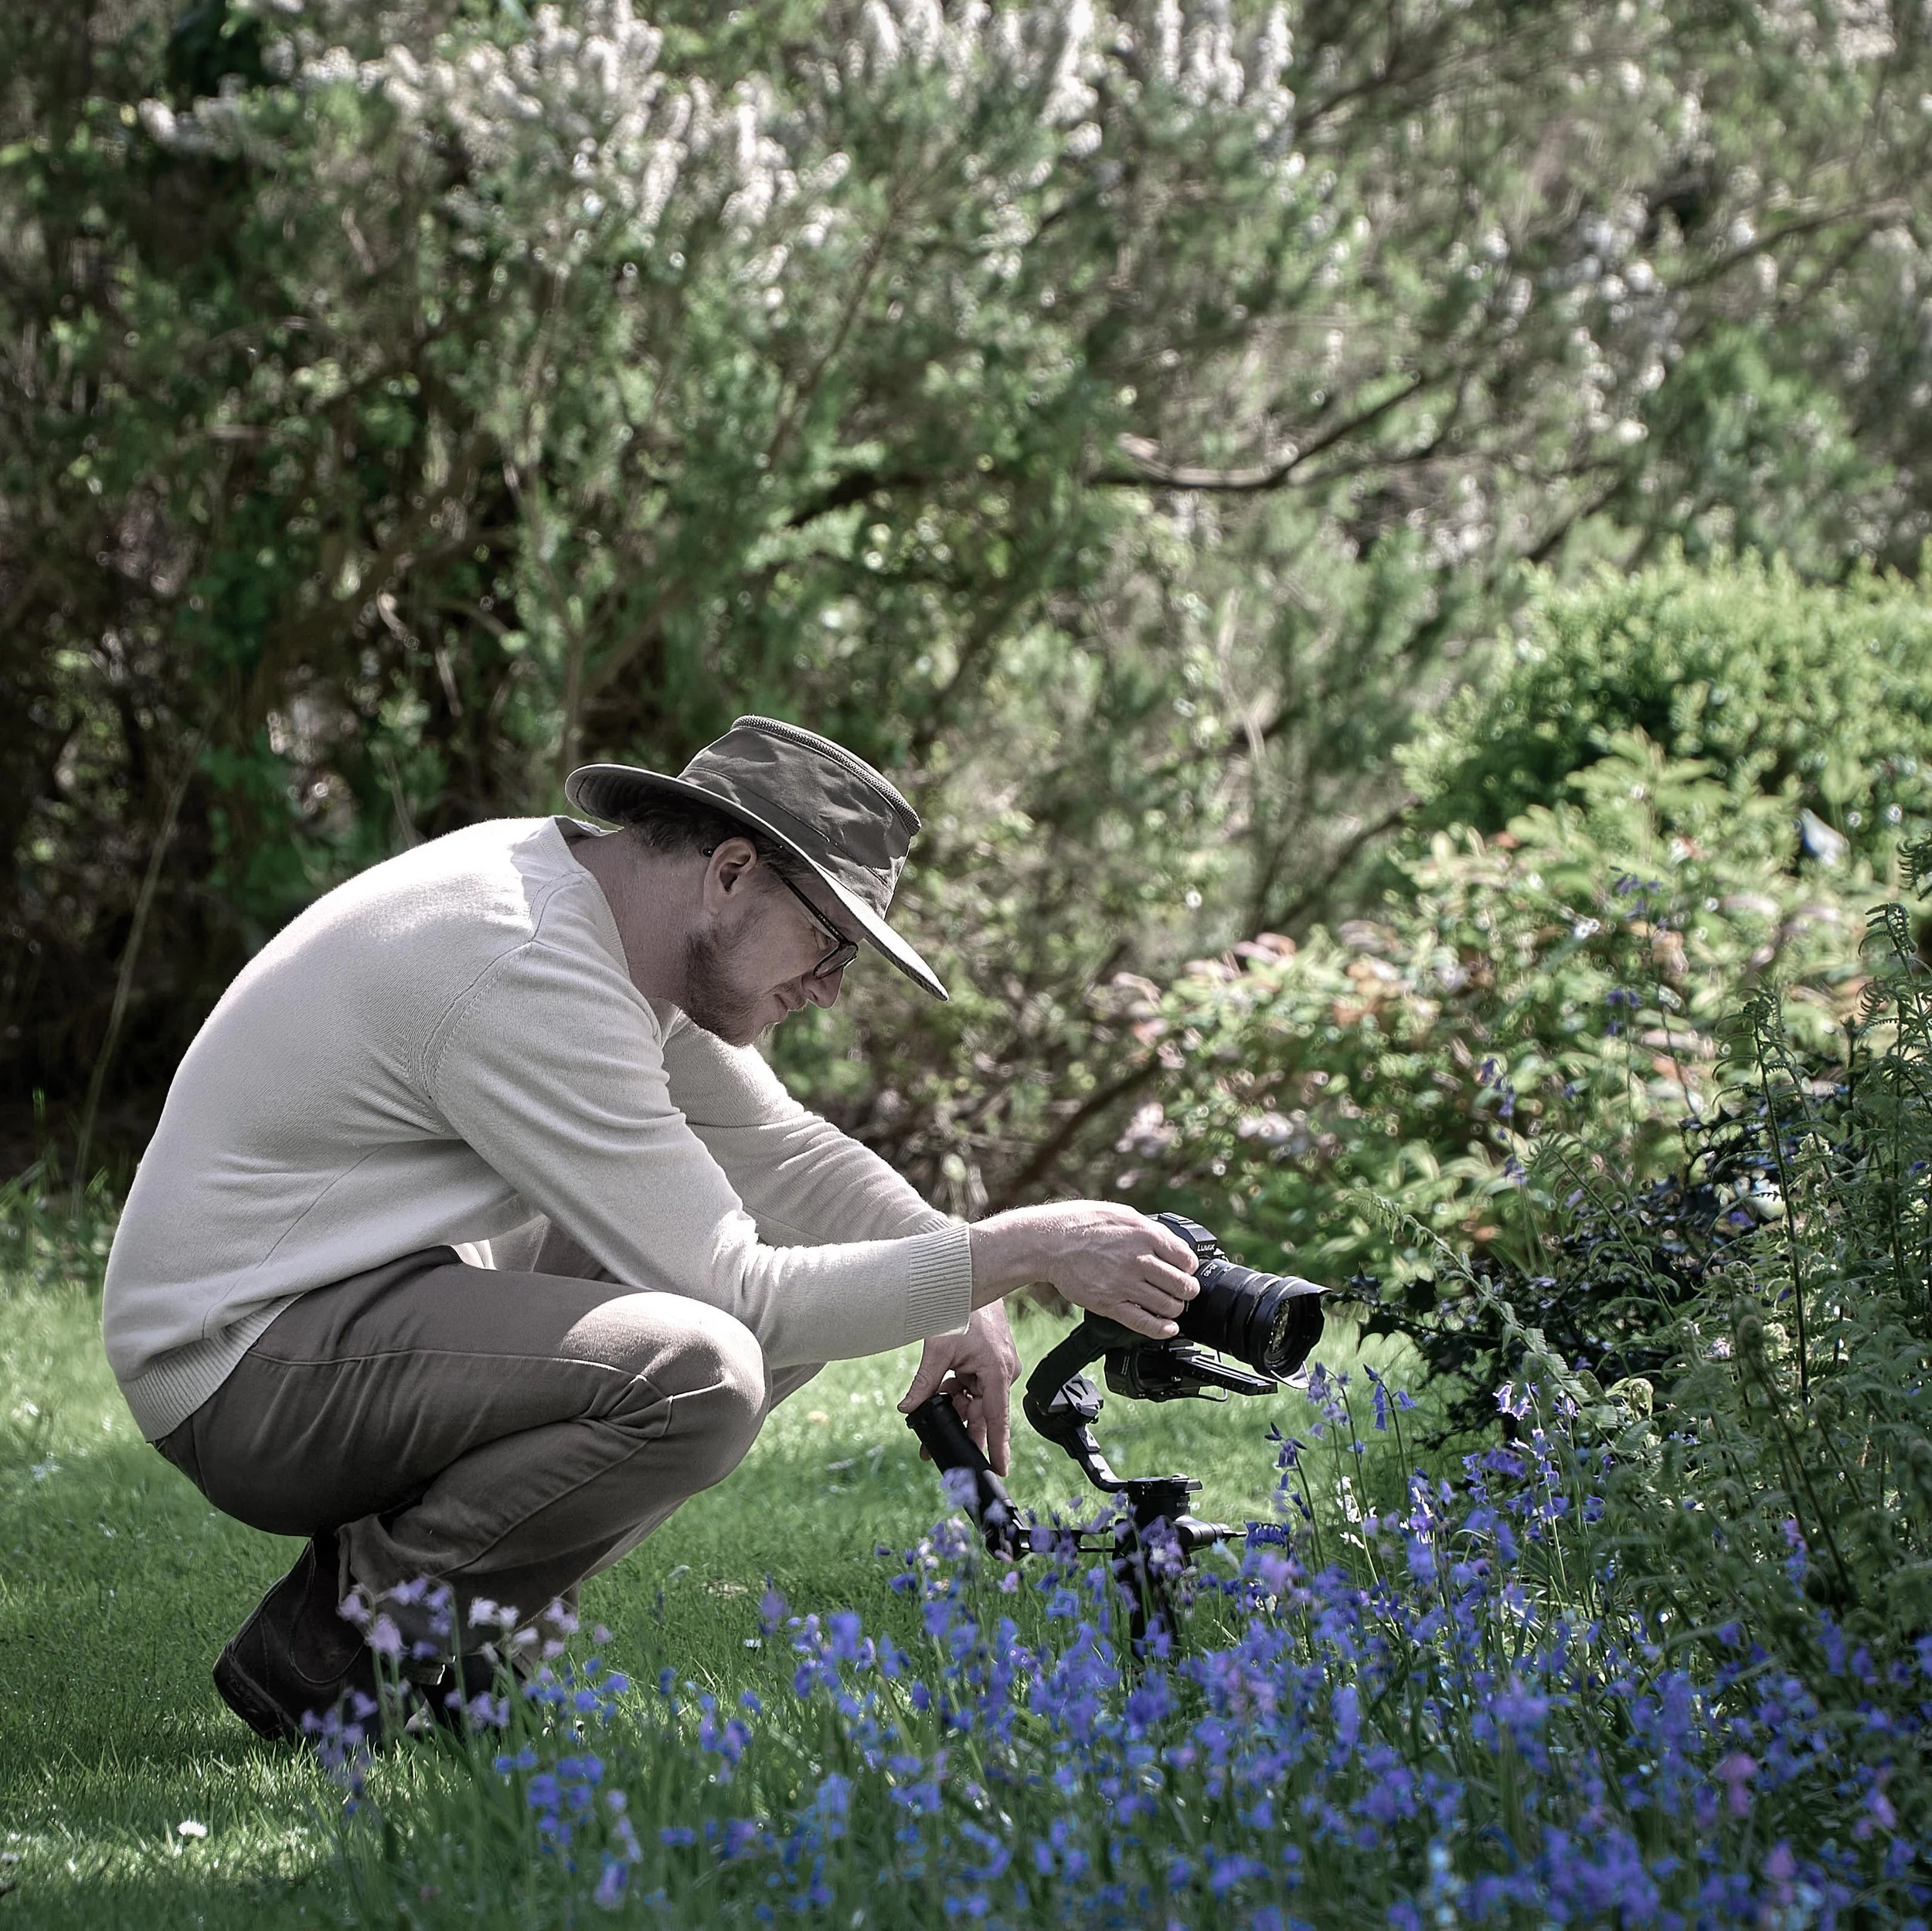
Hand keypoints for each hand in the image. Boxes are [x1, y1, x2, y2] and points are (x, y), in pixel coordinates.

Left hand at [897, 1302, 1022, 1473]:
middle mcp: (1002, 1373)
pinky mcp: (988, 1362)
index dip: (997, 1447)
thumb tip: (908, 1409)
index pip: (998, 1419)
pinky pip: (972, 1385)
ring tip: (926, 1422)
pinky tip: (938, 1395)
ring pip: (974, 1399)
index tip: (998, 1471)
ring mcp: (996, 1368)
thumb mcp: (938, 1350)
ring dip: (953, 1408)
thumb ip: (924, 1384)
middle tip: (933, 1450)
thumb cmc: (961, 1309)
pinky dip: (955, 1391)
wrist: (970, 1279)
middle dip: (959, 1429)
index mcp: (997, 1373)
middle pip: (980, 1412)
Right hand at [968, 1202, 1198, 1339]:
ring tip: (1171, 1306)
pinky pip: (1145, 1323)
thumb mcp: (1122, 1214)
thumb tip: (1171, 1244)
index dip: (1189, 1268)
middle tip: (1183, 1291)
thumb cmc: (1082, 1223)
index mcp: (1145, 1235)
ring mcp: (1125, 1284)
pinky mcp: (1110, 1304)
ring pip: (1168, 1306)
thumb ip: (1149, 1230)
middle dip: (1187, 1291)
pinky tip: (1168, 1328)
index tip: (1185, 1271)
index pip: (1186, 1260)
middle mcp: (1139, 1260)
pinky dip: (1162, 1329)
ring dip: (1175, 1309)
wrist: (1049, 1242)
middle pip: (1182, 1286)